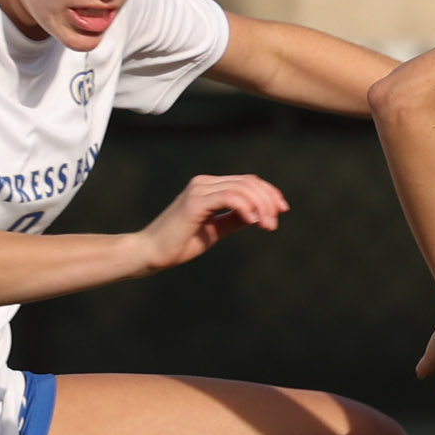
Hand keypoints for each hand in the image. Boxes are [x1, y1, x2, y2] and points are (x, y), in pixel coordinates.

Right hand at [134, 174, 287, 272]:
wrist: (151, 253)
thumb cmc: (180, 243)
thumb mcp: (215, 230)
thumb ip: (234, 219)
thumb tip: (258, 215)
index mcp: (209, 187)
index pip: (247, 181)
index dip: (269, 193)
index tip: (282, 210)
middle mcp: (204, 183)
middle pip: (248, 182)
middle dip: (269, 200)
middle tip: (275, 224)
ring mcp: (199, 190)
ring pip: (242, 188)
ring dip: (261, 207)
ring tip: (268, 226)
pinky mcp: (195, 201)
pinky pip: (229, 197)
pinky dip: (246, 207)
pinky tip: (254, 221)